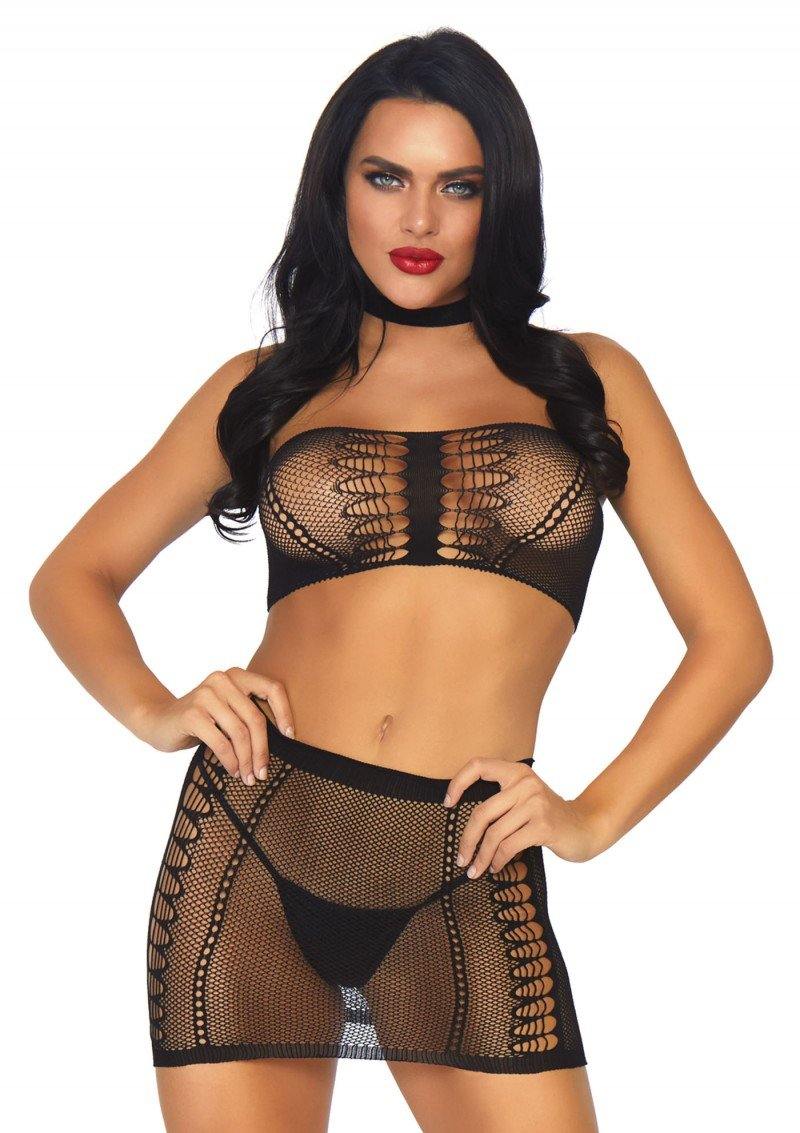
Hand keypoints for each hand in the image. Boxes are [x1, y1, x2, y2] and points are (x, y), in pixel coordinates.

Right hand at [136, 667, 294, 783]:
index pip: (272, 688)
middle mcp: (222, 680)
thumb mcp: (228, 711)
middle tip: (262, 773)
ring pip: (239, 733)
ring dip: (246, 760)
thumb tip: (284, 741)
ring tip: (248, 777)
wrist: (158, 720)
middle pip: (256, 718)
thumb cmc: (200, 720)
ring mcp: (206, 695)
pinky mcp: (192, 714)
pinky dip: (230, 761)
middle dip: (262, 750)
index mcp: (236, 676)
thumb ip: (249, 714)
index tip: (291, 737)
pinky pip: (221, 743)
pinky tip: (233, 771)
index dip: (285, 713)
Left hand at [443, 756, 605, 870]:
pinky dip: (498, 860)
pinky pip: (509, 846)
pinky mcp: (543, 825)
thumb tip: (465, 826)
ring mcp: (535, 804)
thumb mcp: (525, 799)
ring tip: (476, 869)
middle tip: (461, 859)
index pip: (478, 765)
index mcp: (517, 772)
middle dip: (467, 839)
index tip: (447, 803)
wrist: (586, 826)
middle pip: (482, 812)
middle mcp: (525, 783)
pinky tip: (495, 867)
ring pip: (494, 833)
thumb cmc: (549, 817)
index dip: (458, 782)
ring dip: (481, 856)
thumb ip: (502, 801)